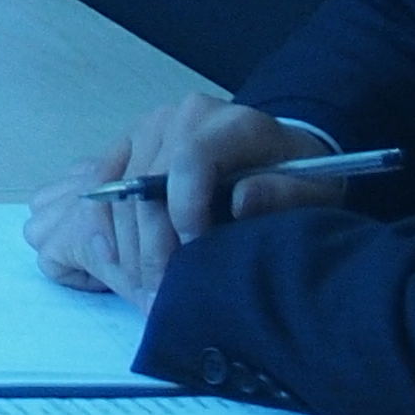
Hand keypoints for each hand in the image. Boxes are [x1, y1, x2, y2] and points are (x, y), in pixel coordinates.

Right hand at [23, 97, 335, 303]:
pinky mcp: (129, 141)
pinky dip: (101, 224)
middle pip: (147, 184)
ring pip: (120, 191)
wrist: (276, 153)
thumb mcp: (313, 192)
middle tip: (163, 298)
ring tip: (145, 291)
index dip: (185, 211)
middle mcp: (183, 116)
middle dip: (152, 248)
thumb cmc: (296, 179)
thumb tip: (241, 200)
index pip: (190, 160)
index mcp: (231, 124)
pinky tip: (112, 260)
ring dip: (128, 247)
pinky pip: (101, 183)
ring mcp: (151, 126)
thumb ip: (285, 196)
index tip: (197, 255)